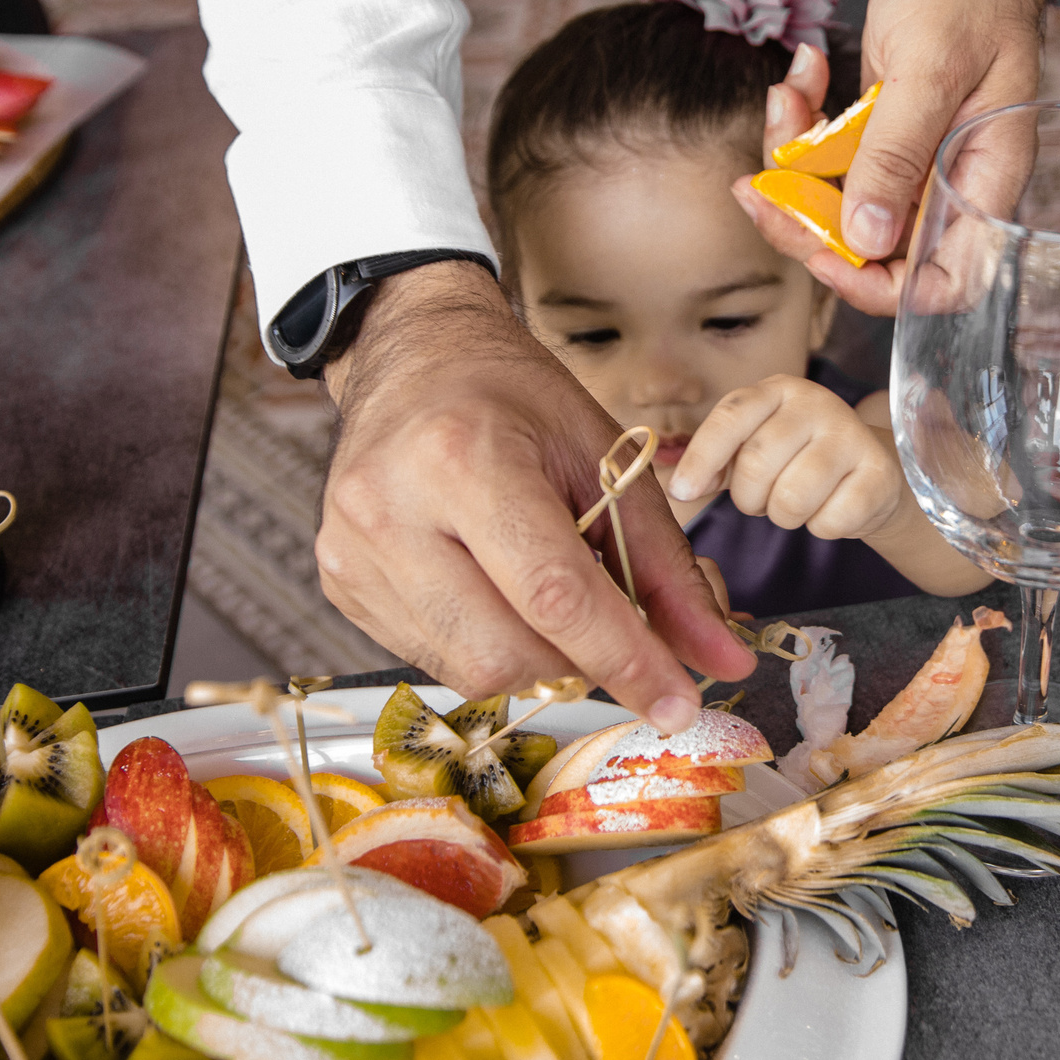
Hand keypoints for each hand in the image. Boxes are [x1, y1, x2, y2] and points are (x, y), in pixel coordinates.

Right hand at [317, 261, 754, 730]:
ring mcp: (353, 553)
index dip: (625, 659)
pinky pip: (433, 658)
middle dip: (580, 664)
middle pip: (506, 653)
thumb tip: (719, 659)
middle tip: (614, 630)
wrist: (416, 356)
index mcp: (461, 457)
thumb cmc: (513, 397)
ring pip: (469, 671)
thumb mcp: (605, 459)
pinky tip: (498, 592)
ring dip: (536, 660)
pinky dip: (488, 645)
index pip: (554, 595)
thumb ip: (667, 569)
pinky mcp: (339, 584)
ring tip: (552, 597)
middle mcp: (390, 510)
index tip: (679, 702)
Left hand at [668, 373, 909, 541]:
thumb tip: (682, 488)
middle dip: (750, 498)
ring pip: (791, 498)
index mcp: (777, 390)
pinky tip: (832, 508)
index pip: (730, 417)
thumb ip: (715, 463)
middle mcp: (816, 403)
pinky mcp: (879, 472)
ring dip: (785, 516)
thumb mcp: (753, 449)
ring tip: (799, 503)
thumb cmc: (800, 460)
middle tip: (763, 500)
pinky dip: (821, 527)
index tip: (683, 492)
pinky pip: (829, 521)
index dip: (701, 458)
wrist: (871, 472)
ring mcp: (851, 434)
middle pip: (757, 463)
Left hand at [734, 0, 1059, 313]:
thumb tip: (866, 241)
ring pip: (838, 203)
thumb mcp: (929, 66)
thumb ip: (897, 155)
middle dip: (807, 223)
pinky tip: (805, 71)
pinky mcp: (885, 130)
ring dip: (794, 161)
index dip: (873, 284)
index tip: (819, 249)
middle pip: (873, 251)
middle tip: (758, 187)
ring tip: (786, 97)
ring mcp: (916, 158)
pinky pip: (832, 154)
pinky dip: (805, 120)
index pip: (937, 282)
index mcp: (984, 182)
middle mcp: (950, 183)